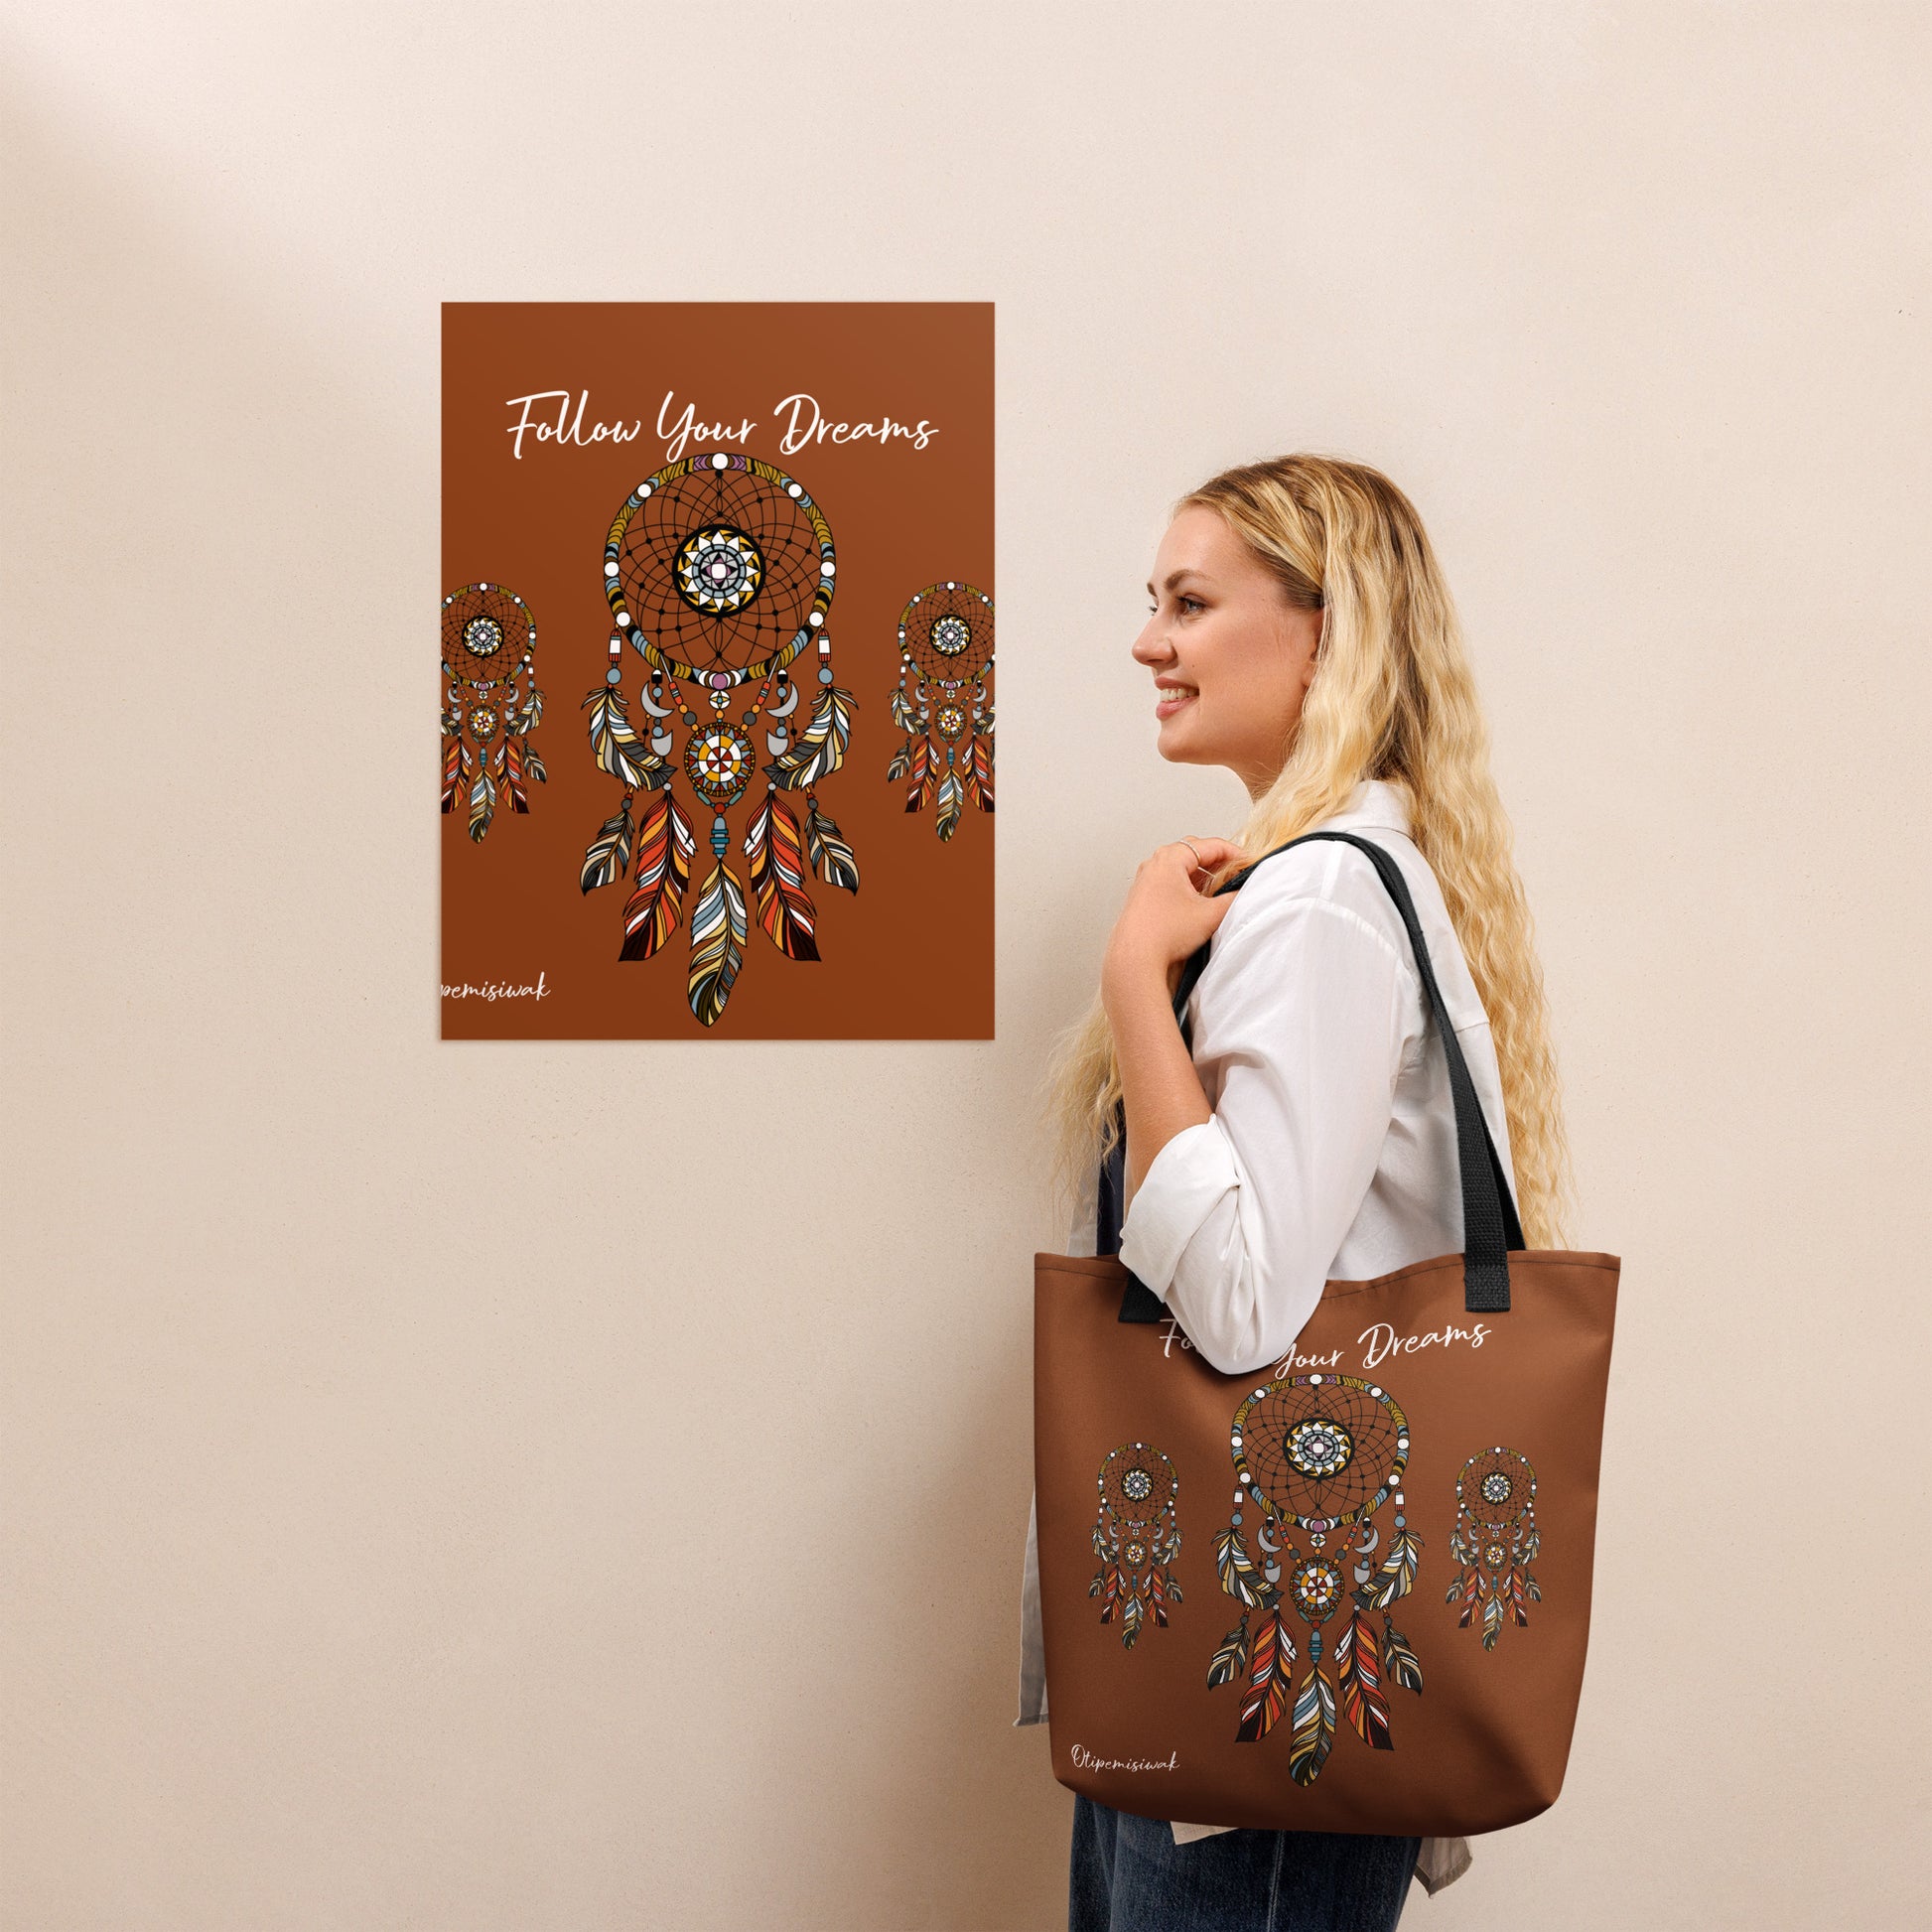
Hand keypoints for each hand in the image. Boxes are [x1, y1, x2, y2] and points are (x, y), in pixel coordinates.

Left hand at [1102, 837, 1250, 1011]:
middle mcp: (1155, 864)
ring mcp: (1146, 879)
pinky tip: (1200, 902)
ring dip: (1204, 875)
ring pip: (1182, 868)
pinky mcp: (1143, 896)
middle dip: (1219, 862)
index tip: (1249, 864)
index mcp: (1170, 858)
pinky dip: (1189, 886)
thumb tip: (1245, 892)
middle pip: (1195, 853)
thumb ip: (1234, 899)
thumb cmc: (1163, 934)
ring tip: (1221, 889)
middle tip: (1237, 874)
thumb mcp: (1211, 914)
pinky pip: (1171, 881)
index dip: (1235, 853)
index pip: (1211, 845)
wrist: (1135, 959)